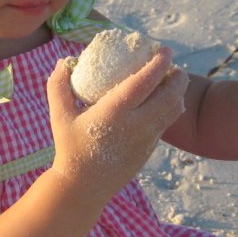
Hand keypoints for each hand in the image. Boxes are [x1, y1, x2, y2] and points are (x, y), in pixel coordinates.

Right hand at [46, 48, 188, 200]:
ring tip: (170, 82)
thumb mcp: (60, 116)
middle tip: (173, 66)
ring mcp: (147, 138)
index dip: (159, 63)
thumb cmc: (70, 148)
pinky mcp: (150, 149)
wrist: (83, 186)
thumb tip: (64, 61)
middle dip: (178, 77)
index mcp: (116, 111)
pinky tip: (160, 102)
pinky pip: (167, 123)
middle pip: (171, 95)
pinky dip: (170, 108)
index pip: (146, 81)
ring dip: (178, 92)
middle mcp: (137, 124)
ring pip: (174, 110)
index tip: (163, 50)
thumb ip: (59, 86)